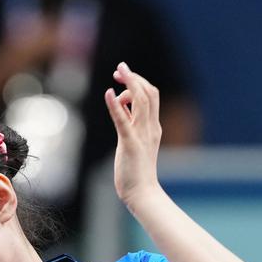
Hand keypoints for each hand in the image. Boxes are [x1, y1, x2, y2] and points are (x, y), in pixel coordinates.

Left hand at [104, 62, 162, 206]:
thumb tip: (121, 110)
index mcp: (152, 127)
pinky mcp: (130, 144)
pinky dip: (116, 105)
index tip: (124, 75)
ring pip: (141, 101)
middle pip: (148, 93)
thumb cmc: (136, 172)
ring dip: (130, 83)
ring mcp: (142, 135)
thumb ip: (129, 126)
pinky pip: (124, 120)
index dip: (138, 82)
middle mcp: (150, 127)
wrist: (143, 193)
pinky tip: (109, 93)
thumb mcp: (132, 143)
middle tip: (120, 68)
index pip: (150, 96)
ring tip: (117, 72)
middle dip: (134, 77)